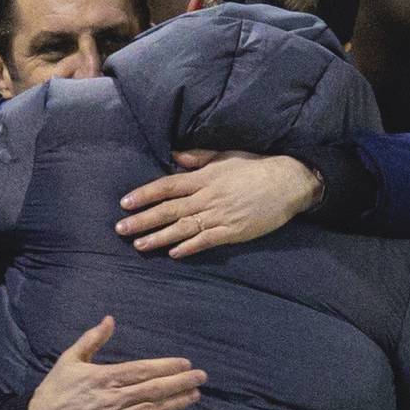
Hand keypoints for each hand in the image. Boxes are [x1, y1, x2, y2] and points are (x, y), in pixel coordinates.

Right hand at [28, 316, 206, 409]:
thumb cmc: (55, 390)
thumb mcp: (70, 359)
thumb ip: (92, 339)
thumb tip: (110, 319)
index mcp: (104, 378)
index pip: (143, 370)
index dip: (167, 366)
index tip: (186, 363)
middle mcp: (112, 399)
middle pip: (153, 390)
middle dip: (180, 382)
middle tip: (201, 378)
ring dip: (175, 403)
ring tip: (194, 396)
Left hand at [115, 149, 321, 257]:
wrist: (288, 182)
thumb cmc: (256, 167)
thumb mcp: (226, 155)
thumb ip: (199, 157)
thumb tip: (175, 156)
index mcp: (204, 177)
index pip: (167, 186)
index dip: (145, 194)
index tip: (125, 203)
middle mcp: (207, 197)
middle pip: (169, 209)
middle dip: (143, 220)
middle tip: (121, 229)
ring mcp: (219, 215)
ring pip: (183, 227)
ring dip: (159, 237)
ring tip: (139, 245)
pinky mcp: (233, 231)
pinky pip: (206, 240)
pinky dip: (189, 246)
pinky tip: (173, 253)